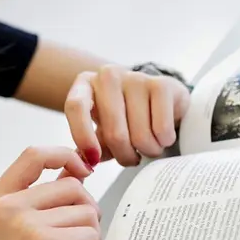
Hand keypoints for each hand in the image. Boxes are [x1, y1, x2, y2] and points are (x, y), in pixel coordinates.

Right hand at [0, 147, 100, 239]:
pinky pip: (90, 236)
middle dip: (86, 212)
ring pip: (87, 212)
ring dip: (88, 239)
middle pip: (73, 185)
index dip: (66, 155)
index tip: (84, 170)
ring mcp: (26, 224)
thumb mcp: (18, 228)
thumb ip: (43, 198)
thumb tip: (78, 168)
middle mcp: (8, 207)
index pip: (35, 154)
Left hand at [66, 65, 190, 167]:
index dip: (83, 135)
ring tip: (149, 145)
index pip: (76, 106)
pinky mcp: (162, 84)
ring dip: (148, 150)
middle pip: (113, 131)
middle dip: (125, 155)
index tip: (93, 160)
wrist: (158, 100)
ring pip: (140, 135)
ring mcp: (136, 78)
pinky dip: (164, 141)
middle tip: (131, 159)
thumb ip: (91, 146)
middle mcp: (109, 76)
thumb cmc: (123, 118)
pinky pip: (161, 128)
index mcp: (85, 84)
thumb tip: (85, 164)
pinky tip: (163, 135)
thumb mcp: (101, 130)